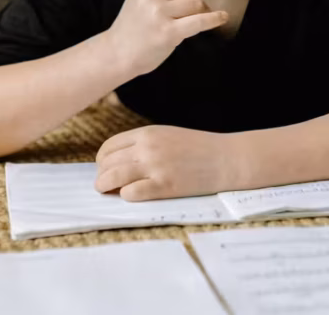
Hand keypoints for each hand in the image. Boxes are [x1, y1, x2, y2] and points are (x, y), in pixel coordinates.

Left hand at [94, 125, 238, 200]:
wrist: (226, 158)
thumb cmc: (198, 148)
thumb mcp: (167, 135)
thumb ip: (144, 144)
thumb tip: (119, 161)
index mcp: (147, 133)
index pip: (110, 146)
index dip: (102, 160)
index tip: (105, 169)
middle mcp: (148, 148)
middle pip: (108, 162)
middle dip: (102, 174)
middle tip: (104, 184)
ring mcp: (155, 166)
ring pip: (114, 177)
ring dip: (105, 186)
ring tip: (106, 191)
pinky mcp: (165, 185)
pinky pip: (132, 192)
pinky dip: (126, 195)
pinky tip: (130, 195)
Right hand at [107, 0, 228, 79]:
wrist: (117, 53)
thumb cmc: (136, 26)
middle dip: (196, 3)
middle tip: (186, 17)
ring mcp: (159, 11)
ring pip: (197, 5)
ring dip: (198, 14)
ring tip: (183, 25)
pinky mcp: (168, 30)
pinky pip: (200, 20)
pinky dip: (214, 19)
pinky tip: (222, 18)